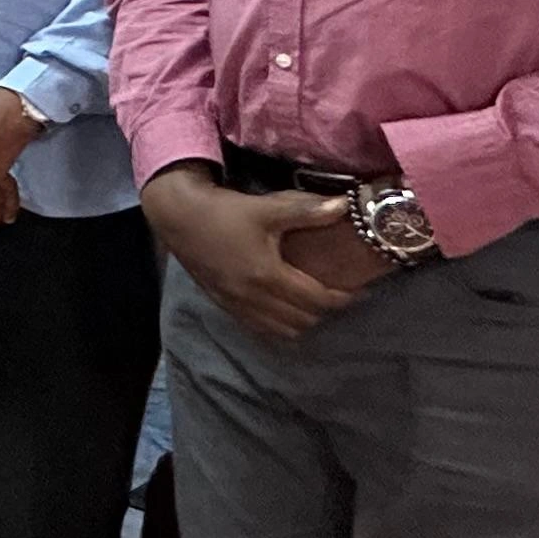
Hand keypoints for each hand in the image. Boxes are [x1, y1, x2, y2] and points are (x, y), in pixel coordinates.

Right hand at [142, 165, 375, 340]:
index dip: (342, 298)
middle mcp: (253, 298)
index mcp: (267, 275)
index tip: (359, 290)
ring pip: (282, 330)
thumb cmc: (225, 212)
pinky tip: (284, 311)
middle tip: (337, 294)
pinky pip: (260, 329)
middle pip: (302, 320)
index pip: (316, 300)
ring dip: (302, 321)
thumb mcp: (267, 209)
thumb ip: (307, 211)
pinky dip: (279, 326)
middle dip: (324, 310)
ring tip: (312, 304)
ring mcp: (238, 305)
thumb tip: (345, 206)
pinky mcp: (225, 306)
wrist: (179, 219)